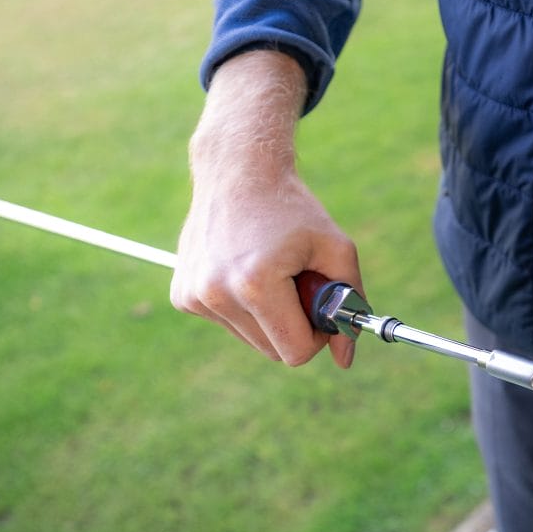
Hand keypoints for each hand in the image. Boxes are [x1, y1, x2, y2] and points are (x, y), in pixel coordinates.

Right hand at [170, 50, 361, 367]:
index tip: (323, 309)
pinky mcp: (182, 296)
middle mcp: (216, 294)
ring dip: (270, 317)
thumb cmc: (294, 210)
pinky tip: (245, 269)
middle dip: (295, 327)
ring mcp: (194, 296)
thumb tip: (346, 360)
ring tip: (271, 270)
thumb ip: (351, 304)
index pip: (296, 352)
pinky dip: (244, 307)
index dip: (318, 336)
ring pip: (251, 340)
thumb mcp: (336, 248)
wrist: (238, 171)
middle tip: (300, 284)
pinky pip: (228, 323)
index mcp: (255, 285)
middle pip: (273, 351)